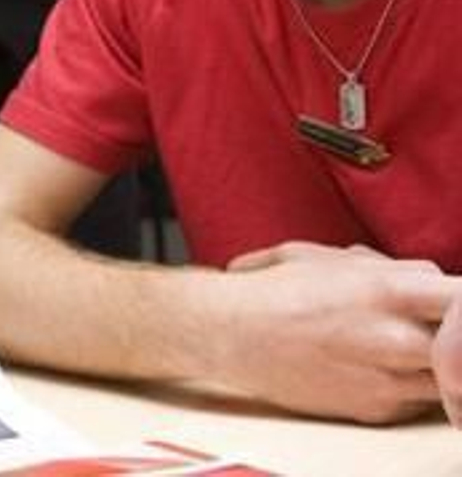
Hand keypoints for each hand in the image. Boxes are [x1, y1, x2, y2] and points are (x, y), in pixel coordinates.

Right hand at [215, 241, 460, 423]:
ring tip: (398, 344)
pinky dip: (408, 384)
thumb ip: (389, 267)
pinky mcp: (377, 410)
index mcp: (388, 289)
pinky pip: (418, 399)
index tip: (451, 302)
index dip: (461, 300)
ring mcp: (389, 379)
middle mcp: (396, 338)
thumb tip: (431, 278)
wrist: (229, 336)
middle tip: (429, 323)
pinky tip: (373, 365)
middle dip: (452, 332)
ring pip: (450, 377)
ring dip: (435, 362)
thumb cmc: (273, 290)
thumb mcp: (331, 256)